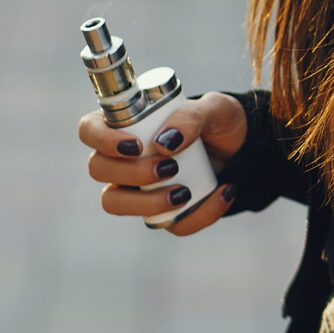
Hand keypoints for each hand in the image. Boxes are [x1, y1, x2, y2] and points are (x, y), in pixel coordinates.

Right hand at [79, 90, 246, 236]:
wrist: (243, 147)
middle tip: (169, 167)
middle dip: (130, 173)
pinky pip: (162, 223)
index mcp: (125, 124)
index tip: (135, 145)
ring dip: (146, 203)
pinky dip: (196, 215)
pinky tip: (222, 193)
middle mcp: (122, 157)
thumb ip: (192, 116)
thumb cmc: (219, 120)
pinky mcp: (157, 211)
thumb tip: (165, 143)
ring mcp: (135, 187)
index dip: (102, 140)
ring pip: (115, 203)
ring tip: (186, 193)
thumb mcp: (216, 109)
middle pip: (98, 169)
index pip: (90, 130)